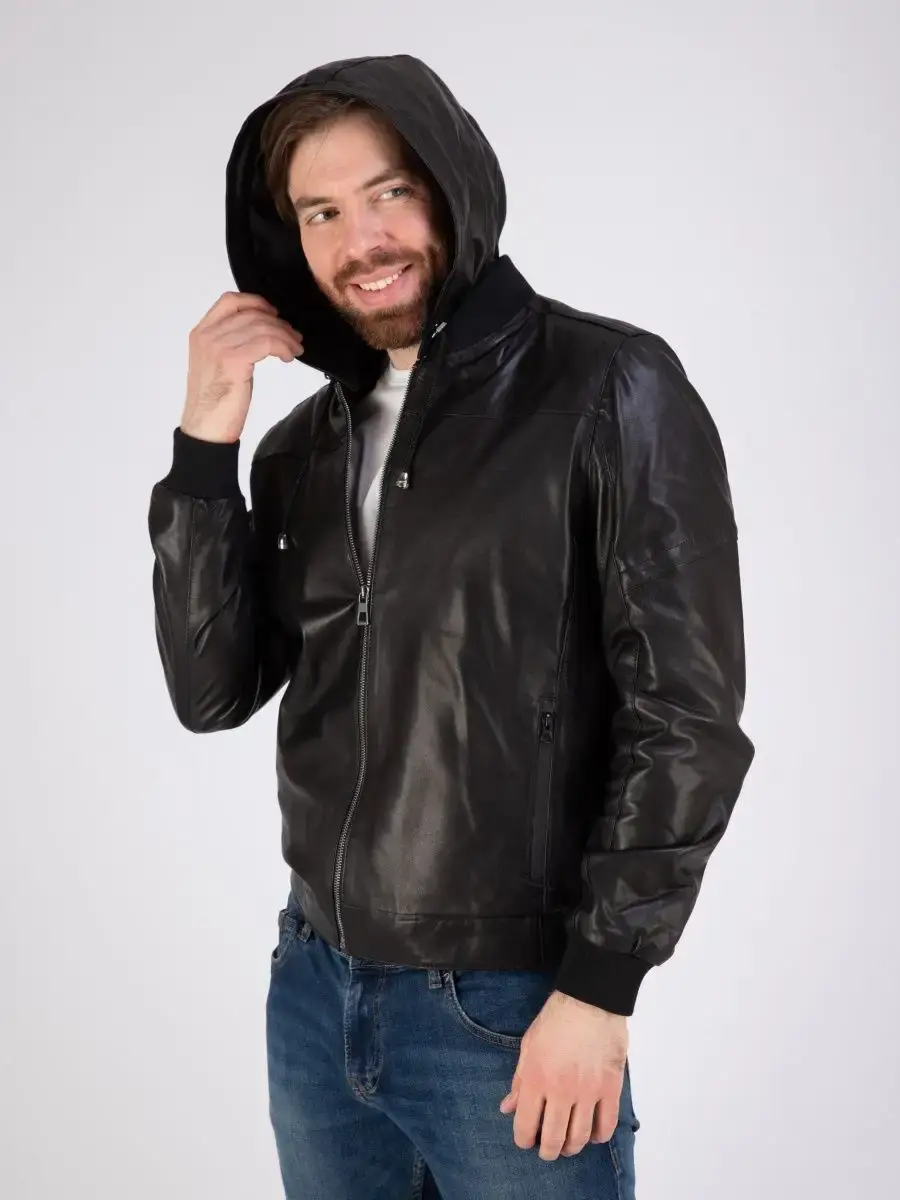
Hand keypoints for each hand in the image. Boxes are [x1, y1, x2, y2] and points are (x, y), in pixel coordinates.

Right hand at [180, 291, 302, 443]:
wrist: (206, 427)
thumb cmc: (214, 401)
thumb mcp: (217, 364)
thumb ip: (230, 343)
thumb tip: (262, 331)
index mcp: (201, 332)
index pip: (230, 301)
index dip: (256, 302)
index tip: (275, 314)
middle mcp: (208, 335)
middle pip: (251, 314)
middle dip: (278, 323)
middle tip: (294, 337)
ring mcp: (219, 346)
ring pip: (262, 327)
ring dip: (285, 337)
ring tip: (295, 349)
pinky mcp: (233, 360)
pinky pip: (267, 343)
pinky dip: (283, 347)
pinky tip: (288, 358)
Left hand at [499, 990, 627, 1160]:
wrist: (590, 1000)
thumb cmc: (555, 1020)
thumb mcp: (528, 1046)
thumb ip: (519, 1080)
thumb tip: (507, 1108)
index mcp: (536, 1078)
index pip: (525, 1125)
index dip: (523, 1140)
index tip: (526, 1140)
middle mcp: (561, 1090)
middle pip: (553, 1139)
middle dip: (547, 1151)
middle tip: (547, 1149)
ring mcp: (588, 1091)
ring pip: (579, 1138)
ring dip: (571, 1147)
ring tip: (568, 1145)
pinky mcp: (610, 1088)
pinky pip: (606, 1125)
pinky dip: (598, 1136)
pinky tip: (592, 1133)